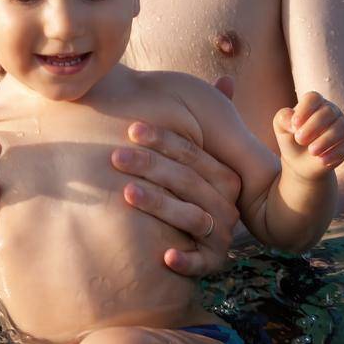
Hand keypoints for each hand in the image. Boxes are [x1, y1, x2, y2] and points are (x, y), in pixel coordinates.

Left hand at [113, 75, 241, 277]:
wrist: (202, 242)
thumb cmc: (192, 188)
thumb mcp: (203, 153)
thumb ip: (212, 119)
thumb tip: (227, 79)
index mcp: (223, 176)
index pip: (193, 154)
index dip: (163, 139)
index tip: (131, 128)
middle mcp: (225, 204)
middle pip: (187, 182)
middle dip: (151, 167)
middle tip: (115, 156)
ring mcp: (220, 234)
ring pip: (191, 218)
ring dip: (160, 206)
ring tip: (128, 194)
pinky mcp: (212, 263)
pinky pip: (201, 263)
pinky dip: (185, 259)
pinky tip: (164, 255)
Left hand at [273, 91, 343, 179]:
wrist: (301, 162)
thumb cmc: (291, 138)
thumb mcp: (281, 127)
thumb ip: (283, 118)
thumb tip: (292, 121)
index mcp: (314, 103)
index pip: (313, 98)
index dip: (304, 110)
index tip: (294, 125)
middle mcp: (331, 111)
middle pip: (328, 112)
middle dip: (313, 126)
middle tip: (299, 140)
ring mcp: (342, 126)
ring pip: (340, 128)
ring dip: (325, 140)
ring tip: (312, 151)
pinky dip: (335, 153)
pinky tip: (322, 160)